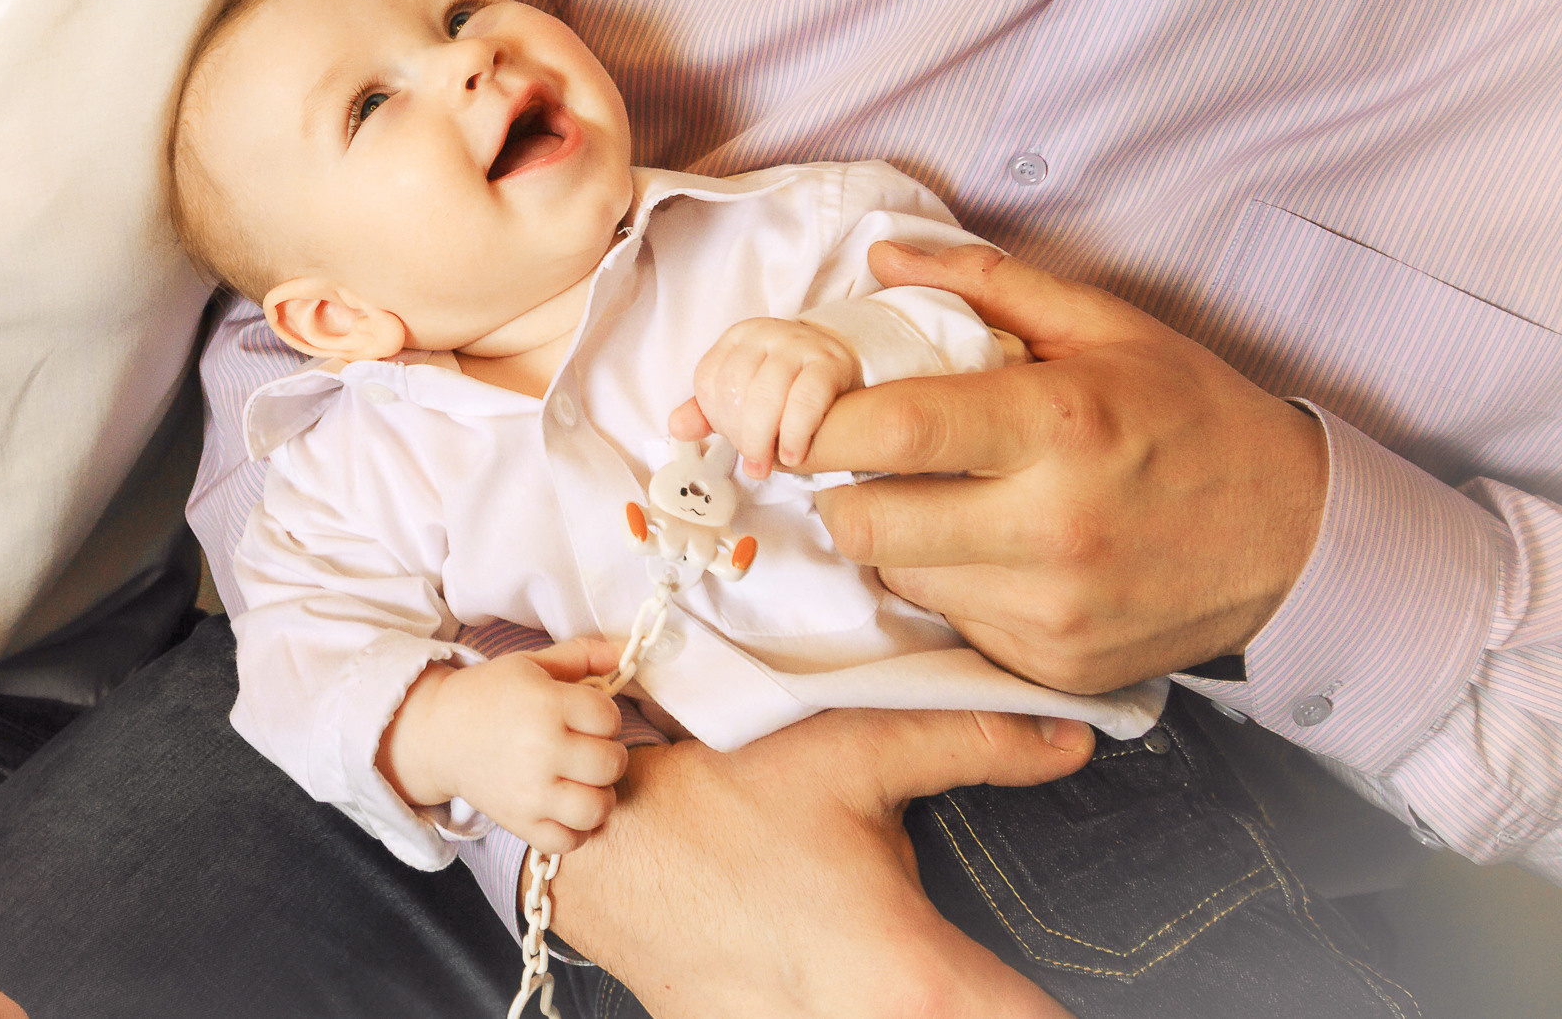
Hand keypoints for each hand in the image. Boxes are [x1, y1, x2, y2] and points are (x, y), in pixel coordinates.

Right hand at [379, 638, 629, 853]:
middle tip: (588, 748)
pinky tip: (566, 808)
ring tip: (584, 782)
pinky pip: (568, 841)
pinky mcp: (520, 823)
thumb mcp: (531, 664)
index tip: (587, 716)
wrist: (439, 733)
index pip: (609, 717)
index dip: (605, 715)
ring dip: (599, 795)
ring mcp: (531, 792)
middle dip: (608, 753)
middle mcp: (542, 750)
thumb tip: (622, 654)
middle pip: (611, 763)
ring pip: (597, 808)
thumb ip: (580, 655)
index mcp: (547, 705)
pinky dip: (575, 830)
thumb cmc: (489, 695)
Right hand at [549, 708, 1090, 1018]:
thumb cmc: (713, 802)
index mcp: (918, 983)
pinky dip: (872, 1002)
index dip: (1079, 1012)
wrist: (596, 849)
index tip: (1134, 984)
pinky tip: (850, 965)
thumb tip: (1068, 739)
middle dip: (1007, 1003)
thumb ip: (973, 742)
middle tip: (1017, 977)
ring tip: (942, 969)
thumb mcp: (850, 751)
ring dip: (941, 1001)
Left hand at [668, 316, 861, 469]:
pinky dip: (794, 433)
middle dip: (740, 433)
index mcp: (737, 339)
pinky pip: (806, 400)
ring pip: (767, 394)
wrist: (839, 367)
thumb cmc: (785, 386)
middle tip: (753, 461)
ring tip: (769, 463)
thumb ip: (709, 411)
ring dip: (763, 438)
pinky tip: (792, 453)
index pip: (709, 380)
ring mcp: (798, 344)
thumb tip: (678, 427)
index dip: (715, 419)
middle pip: (735, 387)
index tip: (731, 442)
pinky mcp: (830, 362)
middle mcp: (764, 334)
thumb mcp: (745, 393)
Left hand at [803, 241, 1329, 692]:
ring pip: (900, 577)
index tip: (793, 411)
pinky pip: (952, 624)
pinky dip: (953, 586)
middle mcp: (1051, 526)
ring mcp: (1053, 610)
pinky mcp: (1054, 666)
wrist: (1297, 539)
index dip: (816, 422)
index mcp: (1057, 425)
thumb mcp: (1103, 328)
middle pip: (866, 523)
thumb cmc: (1191, 418)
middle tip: (865, 462)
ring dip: (900, 538)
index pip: (889, 429)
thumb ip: (985, 285)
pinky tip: (999, 553)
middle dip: (840, 489)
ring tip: (952, 500)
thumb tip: (882, 261)